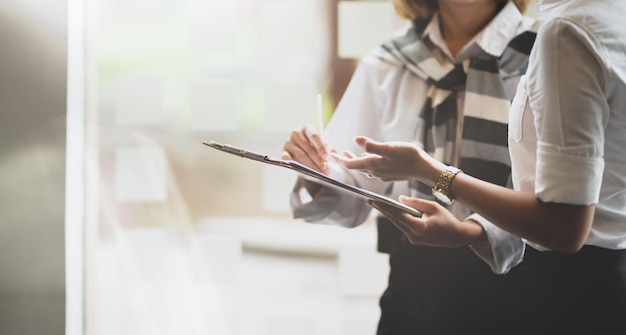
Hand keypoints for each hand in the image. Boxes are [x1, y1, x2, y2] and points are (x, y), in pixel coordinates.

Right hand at [282, 124, 329, 172]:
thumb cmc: (317, 151)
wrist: (307, 159)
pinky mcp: (283, 152)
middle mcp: (296, 133)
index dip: (321, 147)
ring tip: (319, 172)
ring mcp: (288, 142)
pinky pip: (286, 158)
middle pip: (308, 148)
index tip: (326, 157)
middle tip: (326, 169)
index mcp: (307, 128)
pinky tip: (299, 168)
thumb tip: (331, 156)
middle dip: (318, 160)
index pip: (314, 136)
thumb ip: (329, 150)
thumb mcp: (325, 148)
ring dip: (311, 165)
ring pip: (301, 155)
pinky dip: (292, 163)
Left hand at [329, 136, 442, 182]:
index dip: (338, 159)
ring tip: (348, 153)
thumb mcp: (389, 148)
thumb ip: (371, 146)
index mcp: (372, 165)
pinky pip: (372, 169)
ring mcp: (382, 174)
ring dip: (354, 160)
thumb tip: (355, 140)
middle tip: (334, 153)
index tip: (328, 155)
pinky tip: (368, 158)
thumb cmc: (408, 156)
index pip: (350, 164)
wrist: (423, 168)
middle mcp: (375, 172)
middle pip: (355, 166)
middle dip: (344, 159)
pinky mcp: (388, 174)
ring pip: (363, 168)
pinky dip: (365, 162)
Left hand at [368, 196, 484, 247]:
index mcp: (419, 228)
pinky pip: (403, 227)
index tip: (374, 200)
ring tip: (377, 204)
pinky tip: (390, 211)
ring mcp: (413, 239)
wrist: (458, 237)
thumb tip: (400, 199)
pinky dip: (397, 218)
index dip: (385, 207)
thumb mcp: (433, 207)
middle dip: (382, 210)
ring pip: (398, 224)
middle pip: (395, 220)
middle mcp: (414, 236)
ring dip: (388, 214)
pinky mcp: (415, 239)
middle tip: (369, 201)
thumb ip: (416, 203)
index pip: (398, 215)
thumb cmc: (447, 220)